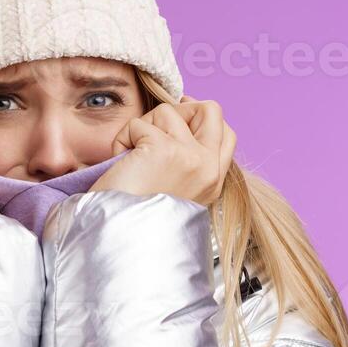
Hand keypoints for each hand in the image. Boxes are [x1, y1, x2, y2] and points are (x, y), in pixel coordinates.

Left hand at [93, 97, 233, 205]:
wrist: (121, 237)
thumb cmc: (139, 216)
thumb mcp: (178, 192)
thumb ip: (189, 163)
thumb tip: (184, 119)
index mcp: (213, 181)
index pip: (227, 134)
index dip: (202, 118)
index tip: (179, 116)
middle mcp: (207, 167)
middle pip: (211, 110)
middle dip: (180, 109)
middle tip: (156, 126)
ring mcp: (189, 157)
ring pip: (168, 111)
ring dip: (142, 128)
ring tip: (132, 157)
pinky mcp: (163, 149)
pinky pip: (139, 123)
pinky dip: (123, 138)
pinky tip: (120, 161)